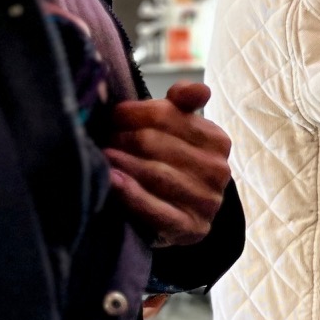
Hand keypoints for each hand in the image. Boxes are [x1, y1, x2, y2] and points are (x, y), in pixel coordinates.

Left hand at [104, 82, 231, 246]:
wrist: (182, 214)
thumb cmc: (173, 163)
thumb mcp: (181, 130)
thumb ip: (183, 103)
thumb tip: (201, 91)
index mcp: (218, 139)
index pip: (166, 115)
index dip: (132, 113)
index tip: (113, 116)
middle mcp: (218, 170)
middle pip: (155, 143)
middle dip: (123, 138)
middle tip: (103, 139)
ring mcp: (207, 202)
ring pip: (155, 174)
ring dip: (122, 163)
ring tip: (101, 156)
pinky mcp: (191, 229)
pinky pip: (156, 210)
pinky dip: (131, 194)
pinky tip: (112, 181)